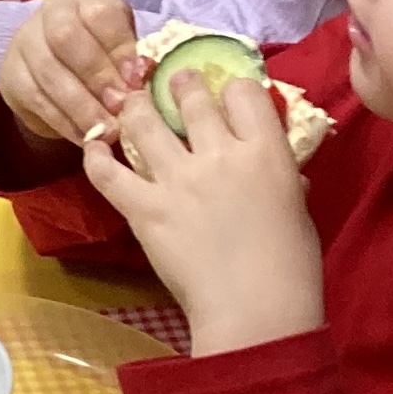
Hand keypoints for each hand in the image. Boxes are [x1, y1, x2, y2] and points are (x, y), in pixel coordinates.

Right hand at [0, 0, 143, 151]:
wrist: (57, 69)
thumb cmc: (102, 59)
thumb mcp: (122, 52)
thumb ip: (132, 63)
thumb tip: (143, 87)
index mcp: (87, 3)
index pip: (100, 15)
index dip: (119, 48)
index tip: (137, 81)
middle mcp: (51, 14)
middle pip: (66, 37)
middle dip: (96, 75)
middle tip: (119, 107)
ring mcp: (25, 42)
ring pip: (48, 71)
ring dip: (81, 106)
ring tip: (106, 130)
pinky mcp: (11, 75)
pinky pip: (35, 99)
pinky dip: (63, 121)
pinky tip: (85, 136)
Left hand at [77, 69, 325, 353]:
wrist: (255, 311)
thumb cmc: (291, 267)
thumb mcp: (299, 210)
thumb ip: (285, 180)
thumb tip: (281, 169)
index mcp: (266, 152)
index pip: (244, 93)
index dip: (233, 89)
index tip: (226, 95)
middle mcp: (219, 154)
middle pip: (192, 97)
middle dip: (180, 85)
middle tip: (173, 82)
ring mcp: (177, 178)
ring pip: (144, 120)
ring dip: (135, 106)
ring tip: (131, 102)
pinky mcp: (144, 207)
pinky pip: (108, 172)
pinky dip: (96, 156)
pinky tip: (94, 145)